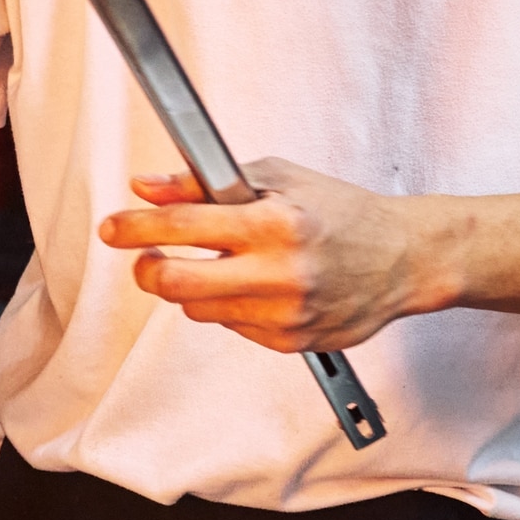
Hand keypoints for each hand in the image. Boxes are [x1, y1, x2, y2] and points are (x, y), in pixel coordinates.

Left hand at [97, 159, 417, 352]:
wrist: (405, 258)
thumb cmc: (343, 212)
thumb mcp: (276, 179)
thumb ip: (204, 183)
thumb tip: (147, 187)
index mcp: (274, 222)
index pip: (182, 224)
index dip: (135, 227)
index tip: (113, 228)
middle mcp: (279, 271)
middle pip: (175, 283)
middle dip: (149, 269)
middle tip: (148, 258)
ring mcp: (285, 312)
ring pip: (199, 308)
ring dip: (194, 286)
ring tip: (224, 264)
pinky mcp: (290, 340)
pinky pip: (232, 326)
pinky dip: (232, 305)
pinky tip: (260, 285)